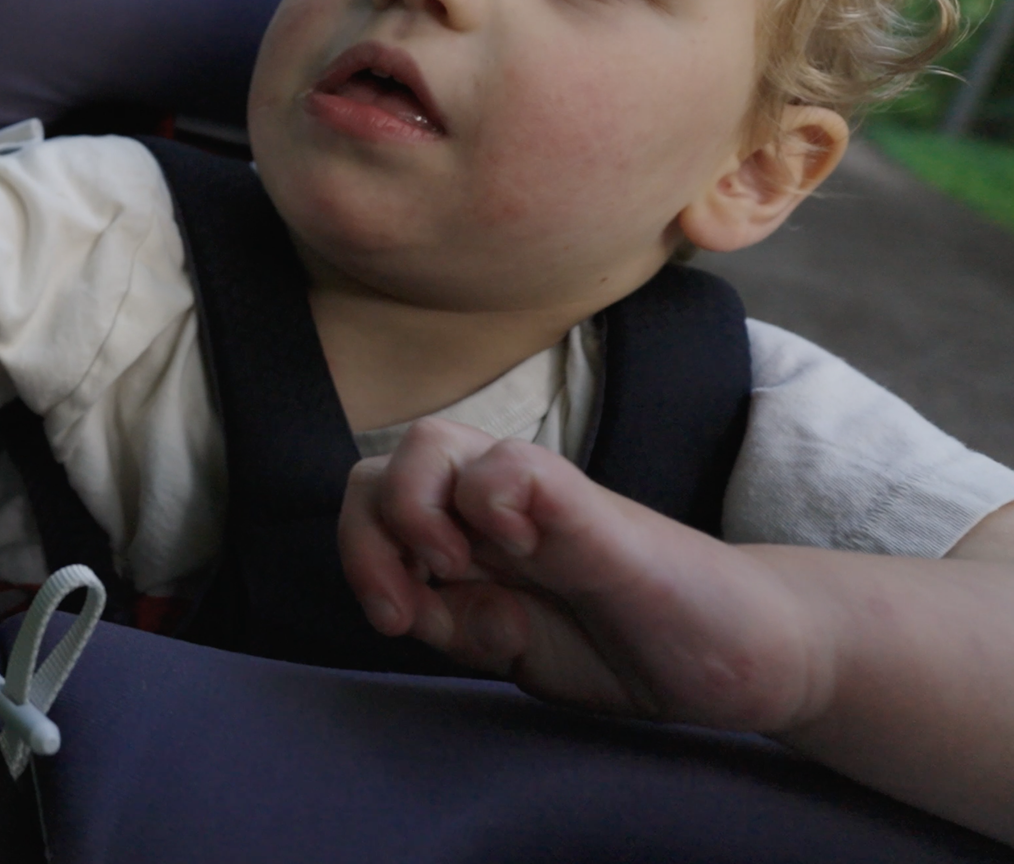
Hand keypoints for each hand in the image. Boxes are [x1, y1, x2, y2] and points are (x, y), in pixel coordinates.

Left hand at [338, 417, 835, 732]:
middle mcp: (493, 507)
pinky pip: (516, 466)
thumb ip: (458, 626)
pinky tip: (519, 548)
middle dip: (367, 532)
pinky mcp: (591, 508)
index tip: (395, 620)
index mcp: (467, 541)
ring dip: (415, 506)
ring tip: (459, 567)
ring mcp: (541, 501)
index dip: (359, 554)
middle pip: (381, 465)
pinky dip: (491, 500)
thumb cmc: (626, 647)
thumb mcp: (516, 653)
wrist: (740, 657)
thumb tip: (404, 601)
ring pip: (432, 443)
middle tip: (412, 602)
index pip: (370, 506)